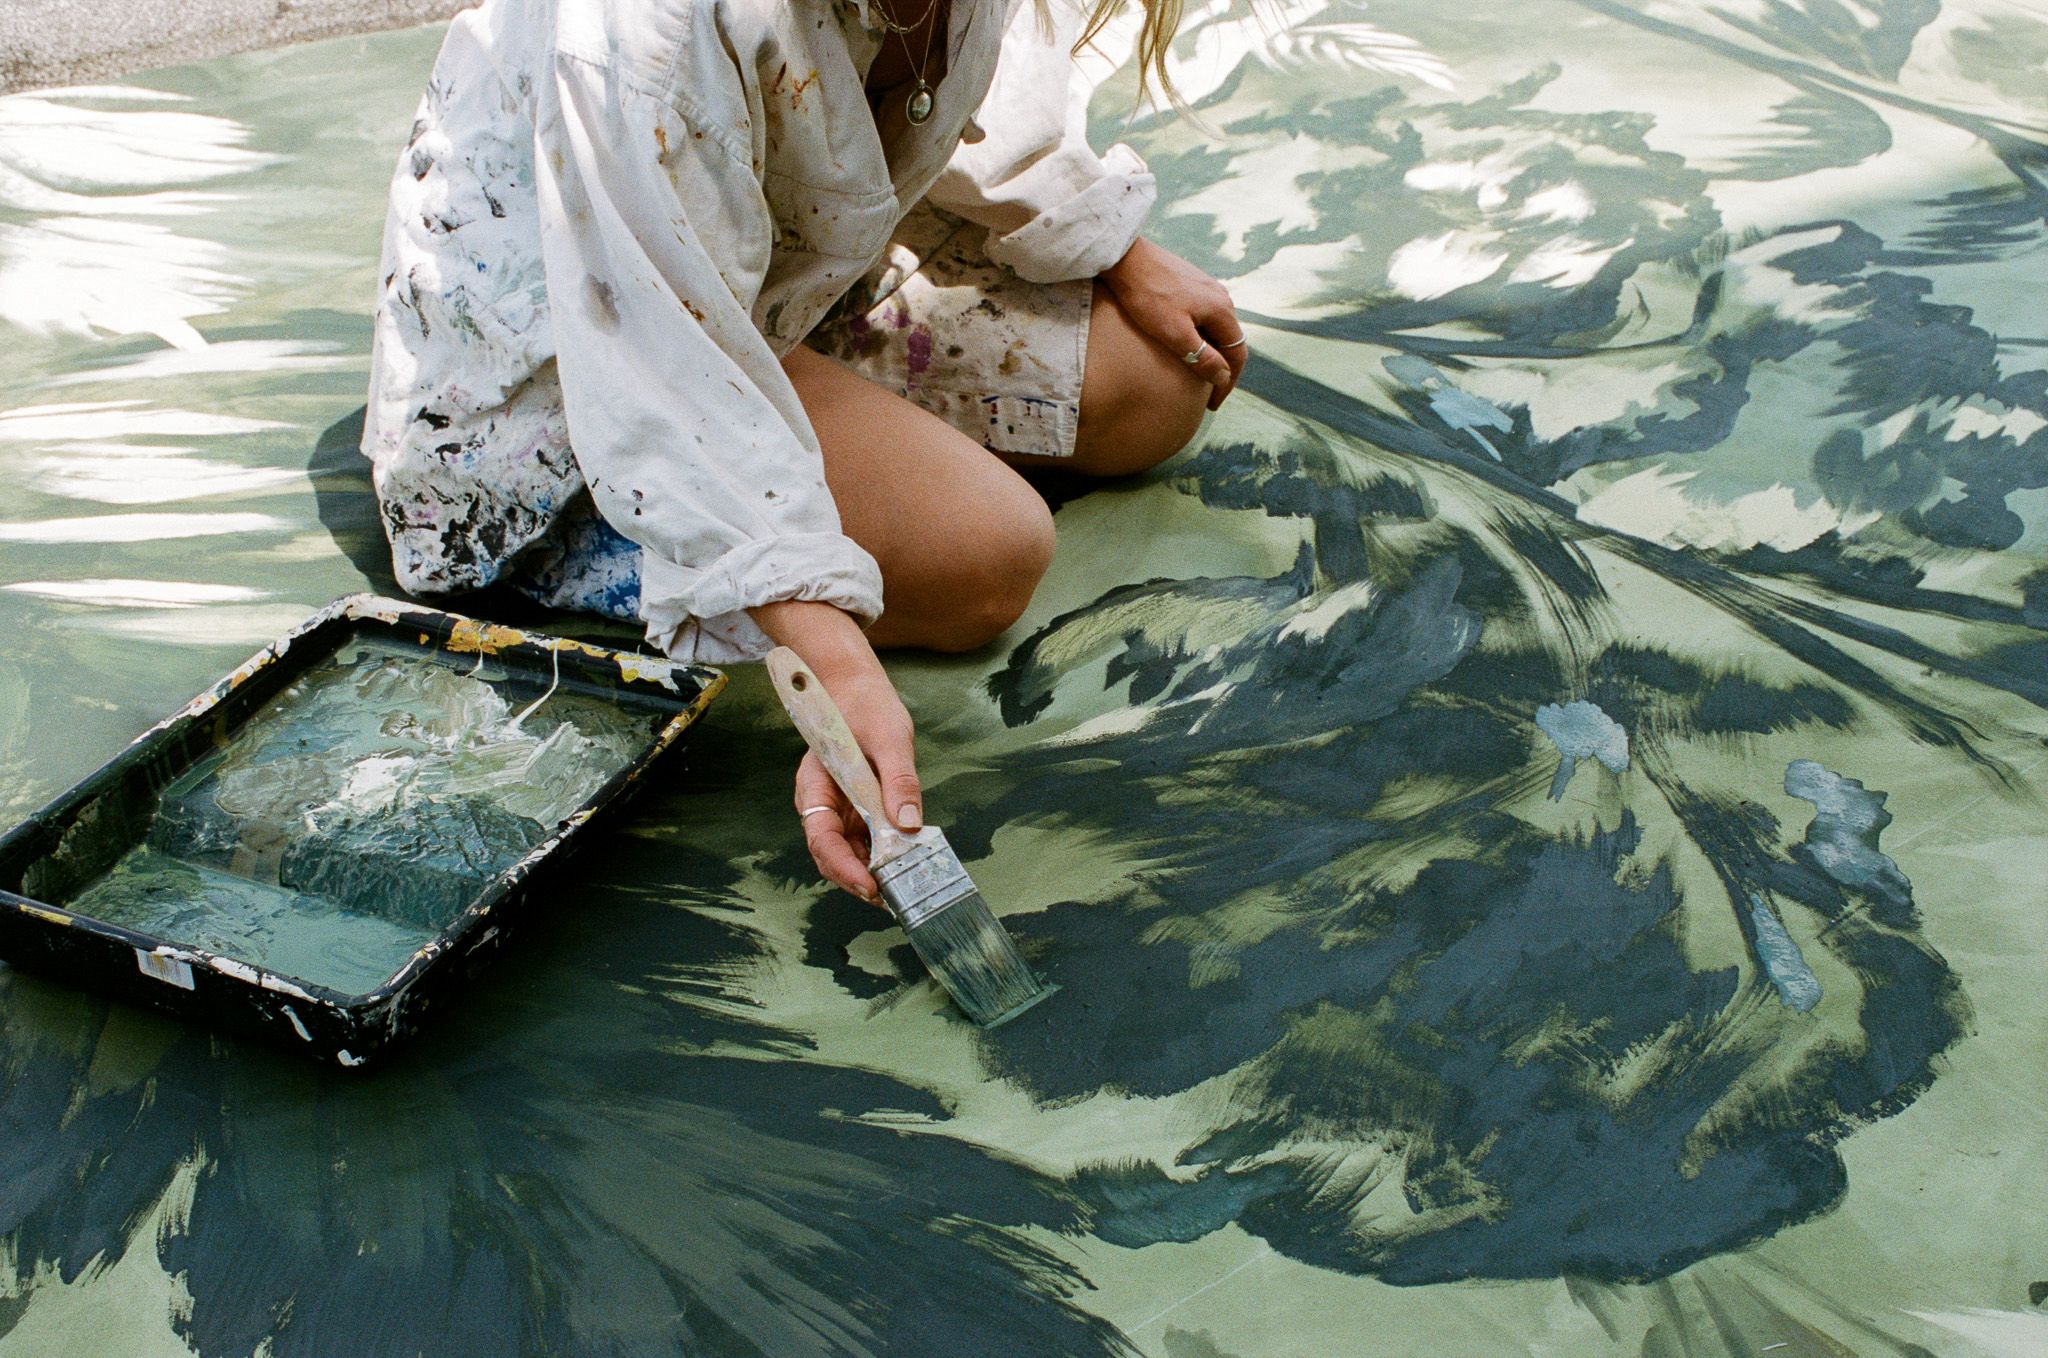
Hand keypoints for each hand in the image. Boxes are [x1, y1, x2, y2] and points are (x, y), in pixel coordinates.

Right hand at [752, 600, 919, 906]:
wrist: (857, 686)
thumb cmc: (866, 706)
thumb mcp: (891, 737)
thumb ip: (899, 780)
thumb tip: (909, 825)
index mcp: (816, 785)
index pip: (821, 837)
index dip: (842, 866)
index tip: (869, 884)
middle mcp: (822, 803)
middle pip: (832, 854)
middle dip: (858, 879)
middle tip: (893, 898)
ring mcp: (838, 808)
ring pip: (847, 853)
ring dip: (871, 873)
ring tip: (902, 889)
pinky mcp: (855, 808)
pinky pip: (864, 840)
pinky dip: (881, 856)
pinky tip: (904, 865)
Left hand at [1099, 236, 1247, 410]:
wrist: (1124, 257)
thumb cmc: (1147, 296)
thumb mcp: (1174, 333)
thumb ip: (1202, 357)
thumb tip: (1223, 377)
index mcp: (1222, 310)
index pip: (1237, 354)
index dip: (1228, 382)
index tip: (1213, 403)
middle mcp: (1221, 296)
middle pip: (1229, 341)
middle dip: (1221, 370)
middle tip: (1207, 395)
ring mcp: (1206, 287)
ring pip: (1216, 328)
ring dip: (1210, 353)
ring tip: (1196, 373)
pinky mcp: (1189, 282)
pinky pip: (1203, 316)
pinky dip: (1200, 336)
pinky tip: (1184, 345)